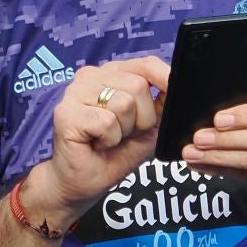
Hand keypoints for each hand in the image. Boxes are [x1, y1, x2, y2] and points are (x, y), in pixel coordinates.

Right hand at [37, 58, 170, 219]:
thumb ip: (161, 103)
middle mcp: (91, 76)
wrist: (82, 183)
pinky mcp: (67, 112)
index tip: (173, 96)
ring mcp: (75, 92)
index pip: (146, 64)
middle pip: (138, 85)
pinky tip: (96, 144)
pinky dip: (109, 140)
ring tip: (108, 139)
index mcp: (110, 74)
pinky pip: (107, 122)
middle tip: (123, 133)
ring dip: (124, 131)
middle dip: (142, 118)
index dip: (165, 79)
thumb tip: (179, 86)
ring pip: (124, 103)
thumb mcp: (148, 126)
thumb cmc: (112, 153)